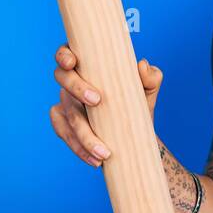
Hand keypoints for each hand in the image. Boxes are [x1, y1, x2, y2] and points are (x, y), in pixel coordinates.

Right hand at [49, 44, 163, 167]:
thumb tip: (142, 65)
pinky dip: (78, 148)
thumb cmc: (137, 101)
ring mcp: (65, 103)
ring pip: (65, 114)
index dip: (64, 55)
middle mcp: (72, 81)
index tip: (73, 62)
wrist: (136, 132)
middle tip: (97, 100)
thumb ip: (150, 77)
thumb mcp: (148, 90)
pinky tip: (95, 160)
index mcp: (87, 64)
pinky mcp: (64, 124)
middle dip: (76, 88)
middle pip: (62, 79)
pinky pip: (64, 134)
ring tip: (104, 152)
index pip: (67, 52)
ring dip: (82, 134)